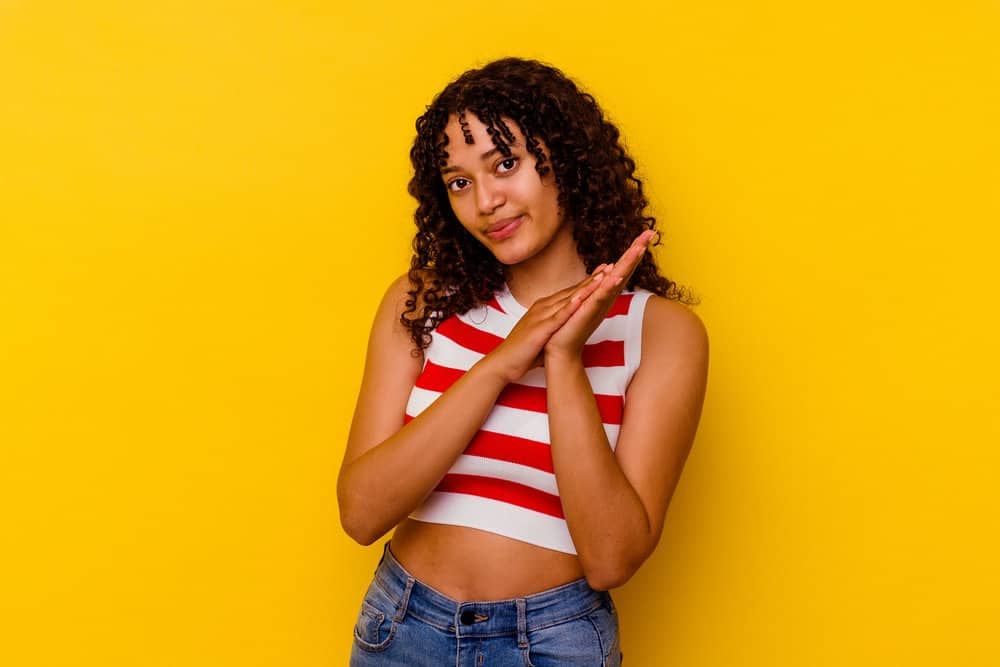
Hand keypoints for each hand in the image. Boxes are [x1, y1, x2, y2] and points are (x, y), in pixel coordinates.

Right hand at [486, 263, 611, 382]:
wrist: (503, 363)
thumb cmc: (523, 350)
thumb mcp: (542, 332)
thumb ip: (554, 325)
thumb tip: (567, 325)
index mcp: (544, 308)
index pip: (569, 292)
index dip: (587, 282)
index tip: (604, 272)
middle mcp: (542, 308)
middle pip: (571, 291)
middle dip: (591, 279)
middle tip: (609, 266)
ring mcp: (540, 317)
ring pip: (566, 300)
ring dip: (585, 288)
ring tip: (602, 277)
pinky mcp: (539, 330)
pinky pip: (557, 317)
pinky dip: (569, 308)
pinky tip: (581, 300)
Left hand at [544, 230, 656, 361]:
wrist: (559, 351)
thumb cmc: (569, 327)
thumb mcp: (584, 299)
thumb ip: (596, 285)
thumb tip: (607, 269)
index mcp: (603, 293)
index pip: (622, 268)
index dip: (633, 251)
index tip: (647, 233)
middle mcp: (604, 298)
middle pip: (624, 270)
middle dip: (636, 251)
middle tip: (651, 233)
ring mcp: (597, 305)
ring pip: (615, 281)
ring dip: (627, 264)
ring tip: (639, 248)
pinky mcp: (586, 313)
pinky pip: (598, 298)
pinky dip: (607, 287)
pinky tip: (615, 276)